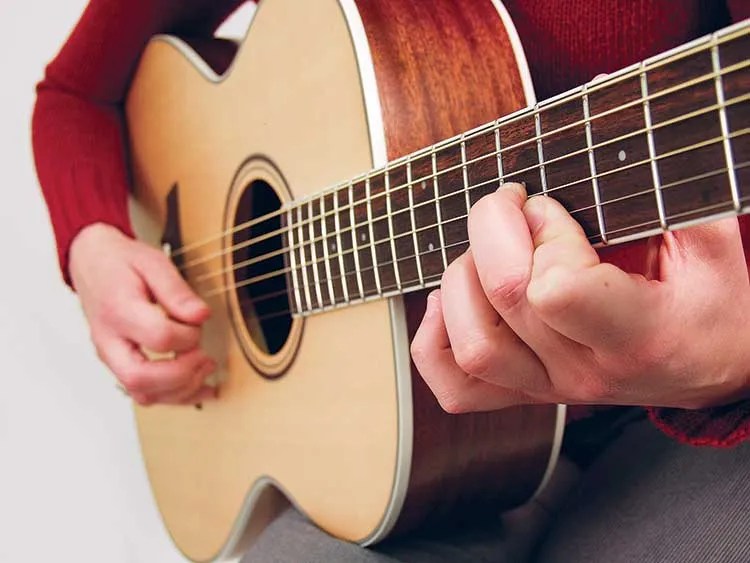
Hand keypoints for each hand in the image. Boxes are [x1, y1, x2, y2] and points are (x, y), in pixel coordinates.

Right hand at [70, 223, 216, 405]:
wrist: (91, 265)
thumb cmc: (122, 263)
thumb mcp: (153, 262)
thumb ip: (177, 290)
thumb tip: (201, 316)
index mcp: (118, 310)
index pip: (158, 337)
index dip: (188, 335)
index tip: (199, 322)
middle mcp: (109, 340)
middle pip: (140, 378)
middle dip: (181, 374)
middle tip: (205, 358)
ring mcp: (111, 357)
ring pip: (141, 393)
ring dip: (181, 390)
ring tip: (206, 370)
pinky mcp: (119, 365)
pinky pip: (144, 393)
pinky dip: (174, 396)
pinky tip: (199, 387)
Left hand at [411, 183, 749, 412]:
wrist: (711, 367)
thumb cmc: (712, 300)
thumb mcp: (712, 241)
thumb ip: (668, 186)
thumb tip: (622, 115)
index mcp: (638, 332)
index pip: (556, 288)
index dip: (544, 231)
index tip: (552, 206)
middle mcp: (586, 368)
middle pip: (503, 298)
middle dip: (494, 228)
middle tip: (512, 204)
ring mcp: (549, 387)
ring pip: (473, 344)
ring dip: (461, 278)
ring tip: (488, 251)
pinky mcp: (524, 391)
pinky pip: (456, 387)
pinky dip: (435, 339)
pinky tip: (451, 299)